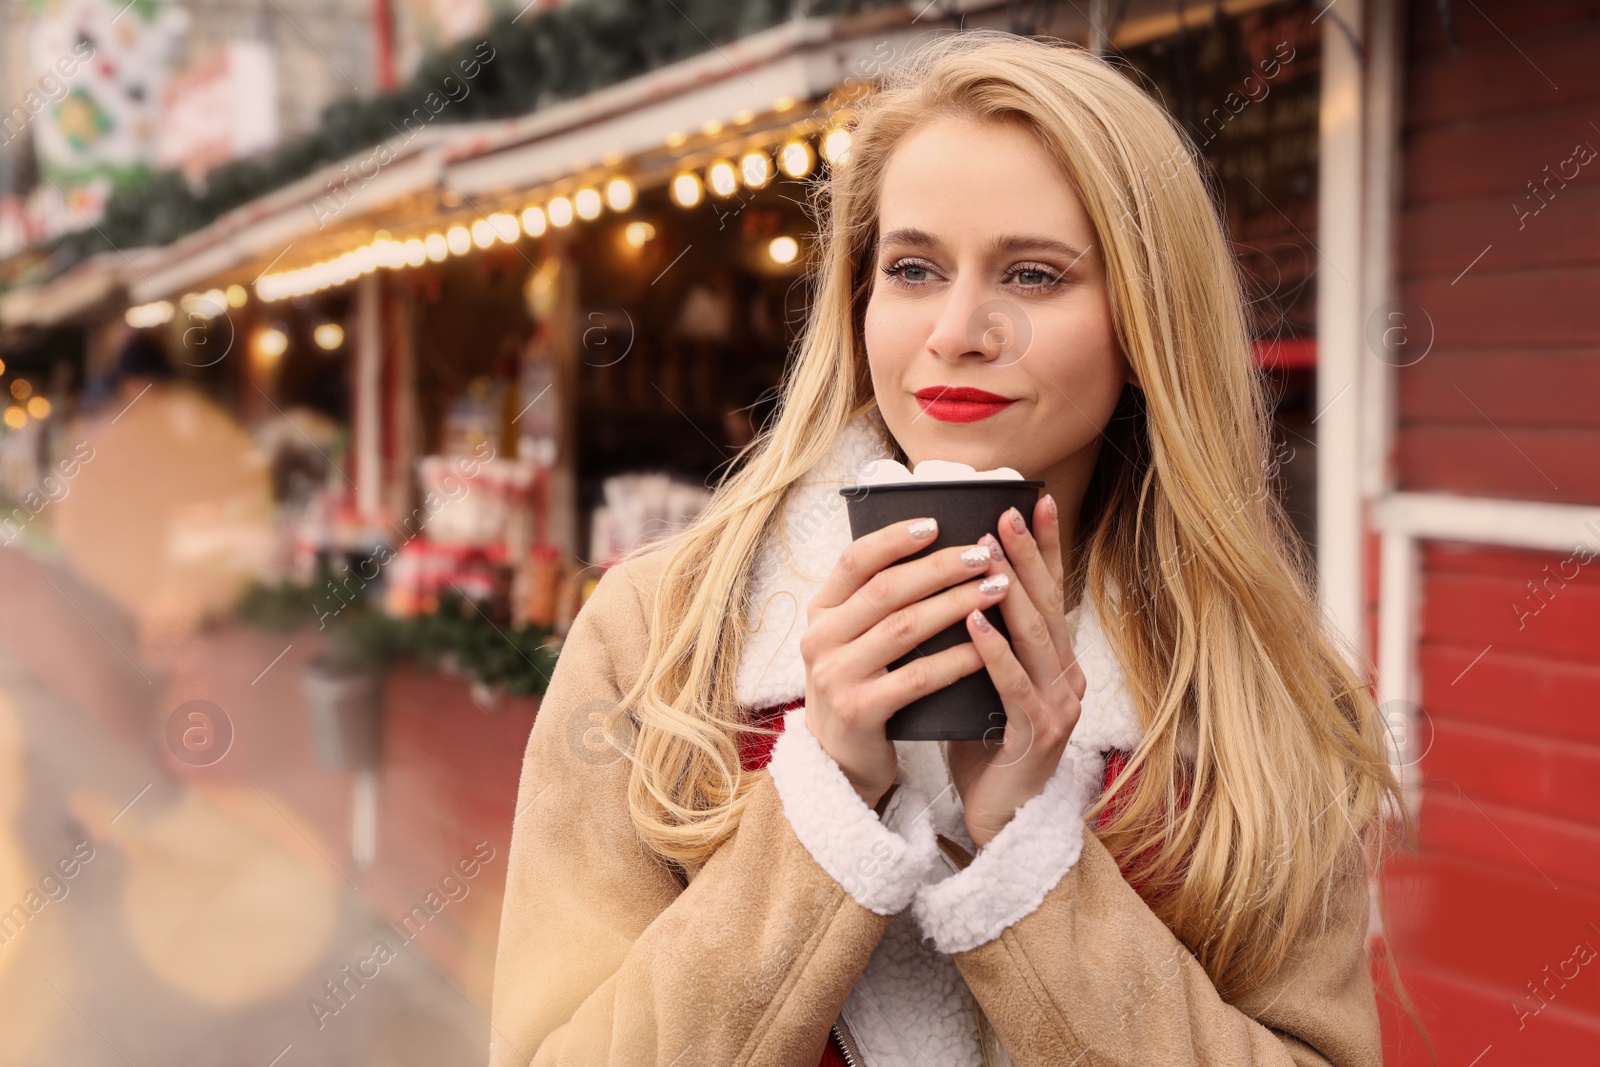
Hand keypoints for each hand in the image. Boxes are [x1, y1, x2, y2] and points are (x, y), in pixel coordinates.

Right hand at [800, 517, 1009, 809]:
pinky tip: (986, 645)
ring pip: (904, 628)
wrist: (839, 760)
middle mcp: (821, 640)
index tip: (937, 523)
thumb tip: (935, 545)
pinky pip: (917, 678)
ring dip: (956, 604)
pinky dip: (955, 658)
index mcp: (821, 612)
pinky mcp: (859, 712)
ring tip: (996, 588)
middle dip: (940, 567)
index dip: (894, 538)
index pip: (854, 560)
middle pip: (886, 590)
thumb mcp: (852, 639)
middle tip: (985, 554)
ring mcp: (835, 677)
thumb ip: (877, 601)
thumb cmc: (861, 686)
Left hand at [948, 493, 1086, 849]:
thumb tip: (954, 589)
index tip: (1033, 502)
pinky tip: (973, 621)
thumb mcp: (985, 687)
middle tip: (1006, 512)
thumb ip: (983, 645)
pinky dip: (994, 649)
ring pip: (1035, 638)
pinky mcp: (1039, 736)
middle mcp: (1066, 678)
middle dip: (1026, 555)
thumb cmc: (985, 750)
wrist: (1000, 823)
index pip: (1052, 594)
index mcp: (1056, 664)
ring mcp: (1058, 707)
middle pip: (1048, 606)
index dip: (1044, 548)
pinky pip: (1014, 685)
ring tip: (985, 552)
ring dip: (1010, 590)